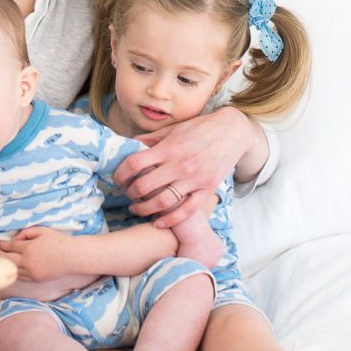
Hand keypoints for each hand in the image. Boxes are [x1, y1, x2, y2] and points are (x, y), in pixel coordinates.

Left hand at [0, 227, 79, 281]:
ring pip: (12, 269)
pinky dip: (15, 270)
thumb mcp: (42, 231)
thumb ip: (26, 232)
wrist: (72, 257)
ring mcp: (32, 273)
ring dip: (5, 263)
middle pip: (6, 259)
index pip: (10, 246)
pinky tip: (13, 265)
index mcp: (30, 248)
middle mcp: (29, 262)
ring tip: (2, 258)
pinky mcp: (36, 279)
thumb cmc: (58, 241)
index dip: (2, 243)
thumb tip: (15, 239)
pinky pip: (20, 276)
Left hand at [116, 109, 263, 227]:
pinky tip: (158, 222)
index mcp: (168, 147)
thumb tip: (129, 144)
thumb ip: (151, 139)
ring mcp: (194, 179)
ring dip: (145, 209)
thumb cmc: (199, 128)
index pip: (135, 163)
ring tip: (136, 209)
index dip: (121, 173)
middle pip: (145, 185)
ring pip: (163, 201)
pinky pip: (186, 210)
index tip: (118, 178)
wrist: (232, 132)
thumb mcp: (173, 129)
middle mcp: (179, 164)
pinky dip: (170, 219)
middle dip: (131, 193)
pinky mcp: (207, 190)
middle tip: (127, 194)